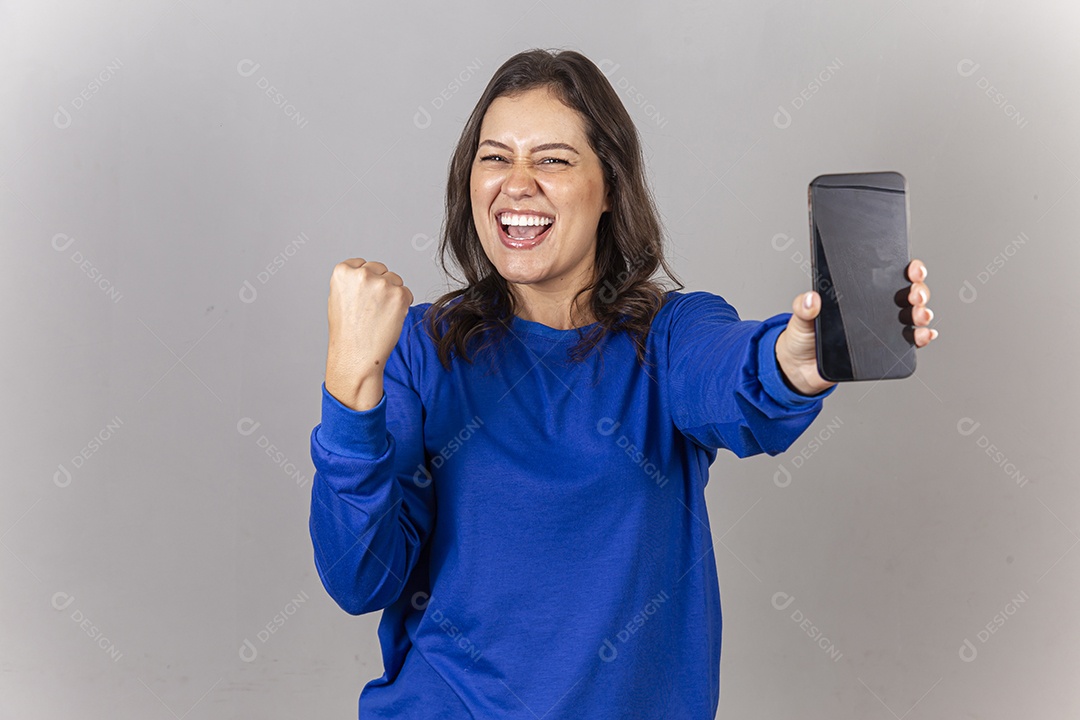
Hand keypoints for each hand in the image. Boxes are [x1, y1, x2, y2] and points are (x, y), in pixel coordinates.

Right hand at [325, 258, 412, 410]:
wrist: (356, 357)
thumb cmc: (346, 333)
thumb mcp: (338, 298)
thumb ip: (351, 281)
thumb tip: (366, 272)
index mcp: (343, 272)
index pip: (362, 264)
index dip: (365, 281)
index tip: (362, 297)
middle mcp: (362, 274)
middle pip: (381, 269)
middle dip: (380, 285)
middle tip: (372, 310)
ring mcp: (382, 284)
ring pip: (396, 281)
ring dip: (393, 295)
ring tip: (379, 316)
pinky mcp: (399, 295)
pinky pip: (407, 293)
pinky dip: (403, 305)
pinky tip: (389, 319)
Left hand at [775, 259, 937, 394]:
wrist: (801, 368)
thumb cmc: (803, 337)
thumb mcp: (800, 318)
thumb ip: (803, 307)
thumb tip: (811, 298)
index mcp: (858, 293)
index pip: (888, 274)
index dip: (907, 269)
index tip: (912, 268)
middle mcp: (875, 308)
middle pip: (907, 293)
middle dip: (919, 290)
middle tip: (914, 294)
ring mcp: (882, 328)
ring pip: (912, 315)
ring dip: (923, 313)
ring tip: (919, 315)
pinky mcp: (884, 349)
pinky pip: (909, 341)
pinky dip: (922, 336)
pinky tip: (925, 334)